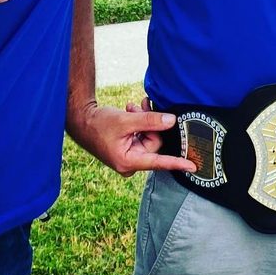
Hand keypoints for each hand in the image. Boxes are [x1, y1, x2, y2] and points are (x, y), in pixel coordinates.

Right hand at [68, 99, 196, 177]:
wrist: (82, 121)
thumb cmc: (99, 124)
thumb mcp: (126, 121)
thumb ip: (150, 121)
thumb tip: (172, 121)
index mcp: (129, 162)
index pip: (158, 162)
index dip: (177, 163)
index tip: (193, 167)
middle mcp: (131, 162)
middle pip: (155, 142)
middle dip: (150, 123)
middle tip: (140, 107)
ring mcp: (130, 155)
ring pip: (150, 135)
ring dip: (144, 119)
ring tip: (132, 108)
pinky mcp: (130, 147)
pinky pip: (143, 134)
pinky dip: (139, 121)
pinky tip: (131, 111)